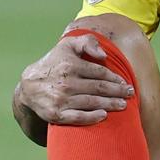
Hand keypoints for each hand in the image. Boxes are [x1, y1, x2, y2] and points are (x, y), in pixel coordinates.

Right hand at [17, 34, 134, 125]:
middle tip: (130, 93)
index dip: (115, 78)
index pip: (99, 73)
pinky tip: (103, 115)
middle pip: (99, 88)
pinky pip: (78, 117)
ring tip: (123, 105)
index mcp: (70, 65)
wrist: (29, 86)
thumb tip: (104, 55)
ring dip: (110, 104)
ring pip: (92, 102)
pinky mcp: (56, 115)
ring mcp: (61, 100)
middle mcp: (66, 83)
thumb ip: (87, 42)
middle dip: (118, 91)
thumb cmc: (54, 64)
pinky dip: (92, 117)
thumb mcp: (67, 45)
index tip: (125, 82)